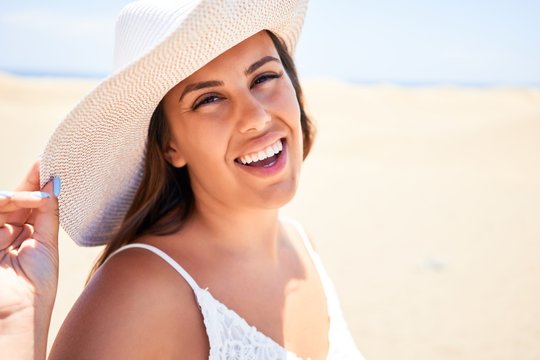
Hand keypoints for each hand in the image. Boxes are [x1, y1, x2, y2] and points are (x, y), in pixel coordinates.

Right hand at [0, 160, 59, 359]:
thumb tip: (53, 185)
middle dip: (29, 184)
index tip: (45, 164)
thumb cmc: (36, 286)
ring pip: (1, 205)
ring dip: (19, 197)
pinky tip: (19, 212)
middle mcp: (4, 235)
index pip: (27, 204)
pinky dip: (6, 206)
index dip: (35, 184)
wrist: (18, 312)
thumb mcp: (47, 245)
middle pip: (13, 201)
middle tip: (44, 170)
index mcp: (23, 237)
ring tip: (36, 198)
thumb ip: (47, 214)